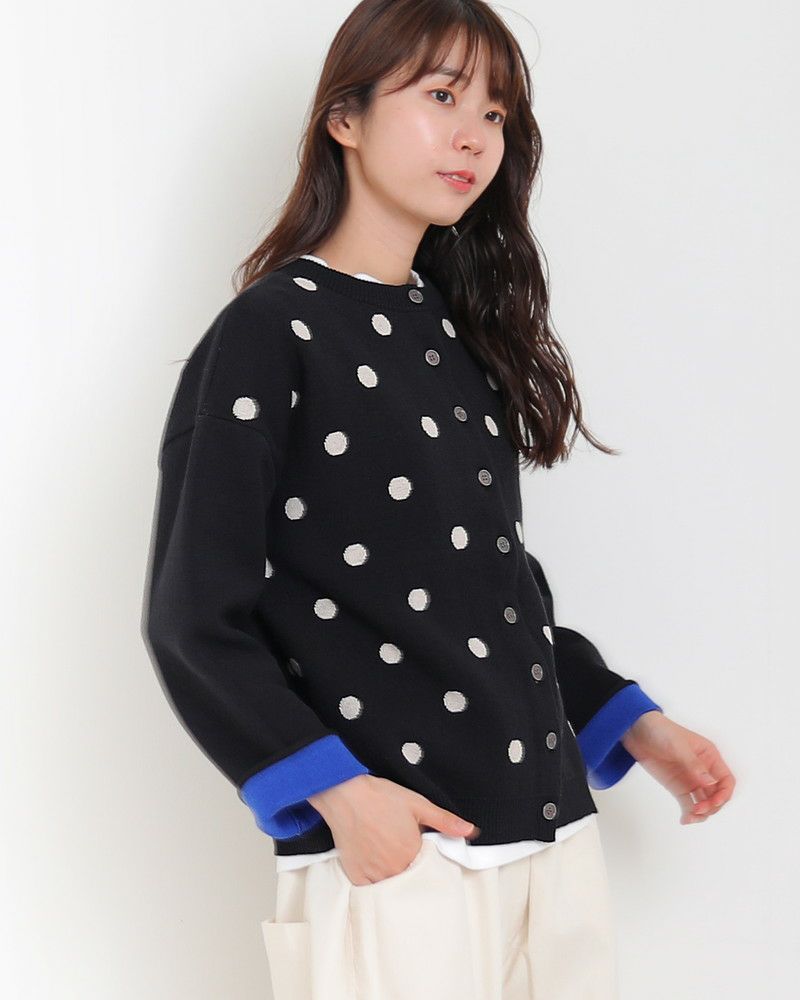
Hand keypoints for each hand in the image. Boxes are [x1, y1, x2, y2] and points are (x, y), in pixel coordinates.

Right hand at [307, 774, 479, 884]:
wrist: (345, 794)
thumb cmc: (380, 797)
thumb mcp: (418, 804)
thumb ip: (445, 821)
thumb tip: (470, 831)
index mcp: (413, 852)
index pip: (430, 869)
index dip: (430, 861)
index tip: (426, 854)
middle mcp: (394, 868)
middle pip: (412, 880)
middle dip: (414, 871)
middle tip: (407, 854)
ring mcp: (374, 875)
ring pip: (393, 887)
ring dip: (397, 879)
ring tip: (393, 861)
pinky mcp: (357, 876)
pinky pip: (372, 891)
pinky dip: (377, 884)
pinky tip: (378, 870)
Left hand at [620, 711, 734, 824]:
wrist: (637, 731)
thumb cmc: (660, 731)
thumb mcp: (678, 745)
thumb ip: (694, 764)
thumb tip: (710, 783)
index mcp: (709, 757)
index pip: (726, 780)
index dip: (724, 793)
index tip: (714, 802)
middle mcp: (704, 771)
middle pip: (717, 795)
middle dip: (711, 806)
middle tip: (697, 810)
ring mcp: (691, 780)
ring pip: (704, 803)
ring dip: (701, 813)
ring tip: (690, 817)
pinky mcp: (677, 787)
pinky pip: (688, 804)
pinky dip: (689, 814)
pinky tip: (684, 820)